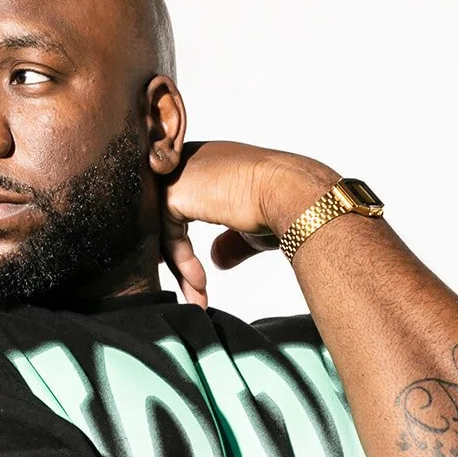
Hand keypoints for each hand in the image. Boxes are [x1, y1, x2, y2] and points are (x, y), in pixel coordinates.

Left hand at [160, 141, 335, 307]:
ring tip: (197, 294)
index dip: (183, 242)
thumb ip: (230, 240)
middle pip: (169, 217)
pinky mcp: (175, 189)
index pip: (184, 205)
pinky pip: (167, 233)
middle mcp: (192, 161)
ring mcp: (180, 172)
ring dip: (181, 267)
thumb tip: (217, 259)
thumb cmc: (284, 204)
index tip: (191, 272)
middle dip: (176, 257)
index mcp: (210, 163)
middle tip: (187, 287)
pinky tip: (200, 282)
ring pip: (166, 228)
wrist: (291, 194)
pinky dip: (182, 261)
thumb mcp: (250, 227)